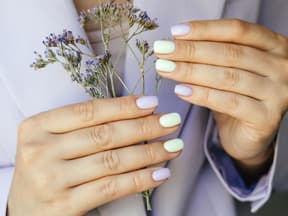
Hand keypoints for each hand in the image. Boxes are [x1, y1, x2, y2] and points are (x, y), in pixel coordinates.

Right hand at [8, 96, 182, 215]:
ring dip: (149, 153)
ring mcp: (51, 180)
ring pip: (112, 161)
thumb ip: (82, 126)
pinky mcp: (64, 206)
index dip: (124, 106)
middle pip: (104, 134)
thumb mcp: (53, 140)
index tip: (152, 103)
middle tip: (171, 122)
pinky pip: (111, 188)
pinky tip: (161, 173)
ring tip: (174, 146)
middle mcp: (40, 151)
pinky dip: (140, 179)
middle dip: (144, 127)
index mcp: (37, 127)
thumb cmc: (45, 168)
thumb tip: (134, 113)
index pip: (88, 111)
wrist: (24, 211)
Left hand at [154, 19, 287, 173]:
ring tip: (165, 68)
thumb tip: (176, 43)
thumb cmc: (236, 99)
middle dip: (191, 51)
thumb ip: (211, 56)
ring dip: (191, 71)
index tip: (175, 32)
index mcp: (274, 46)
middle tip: (163, 51)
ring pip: (227, 77)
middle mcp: (281, 66)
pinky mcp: (266, 118)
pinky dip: (202, 95)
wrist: (249, 137)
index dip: (204, 30)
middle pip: (230, 53)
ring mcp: (278, 93)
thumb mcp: (228, 71)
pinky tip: (180, 90)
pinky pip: (229, 102)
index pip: (237, 31)